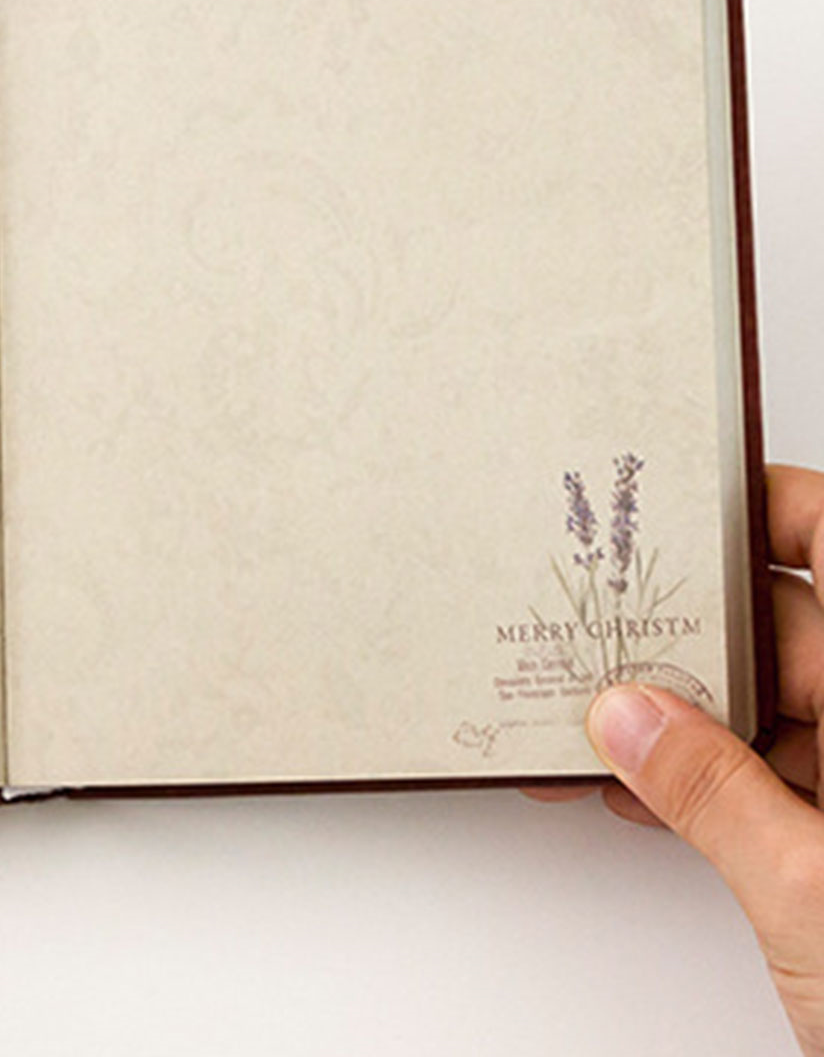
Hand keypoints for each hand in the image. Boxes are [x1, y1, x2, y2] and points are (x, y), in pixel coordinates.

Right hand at [529, 465, 823, 1053]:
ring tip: (596, 712)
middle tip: (607, 615)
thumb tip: (629, 718)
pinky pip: (776, 793)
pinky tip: (638, 791)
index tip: (700, 497)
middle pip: (800, 643)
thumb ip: (715, 798)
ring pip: (779, 723)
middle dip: (694, 635)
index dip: (781, 514)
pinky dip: (709, 789)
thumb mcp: (818, 900)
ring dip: (687, 723)